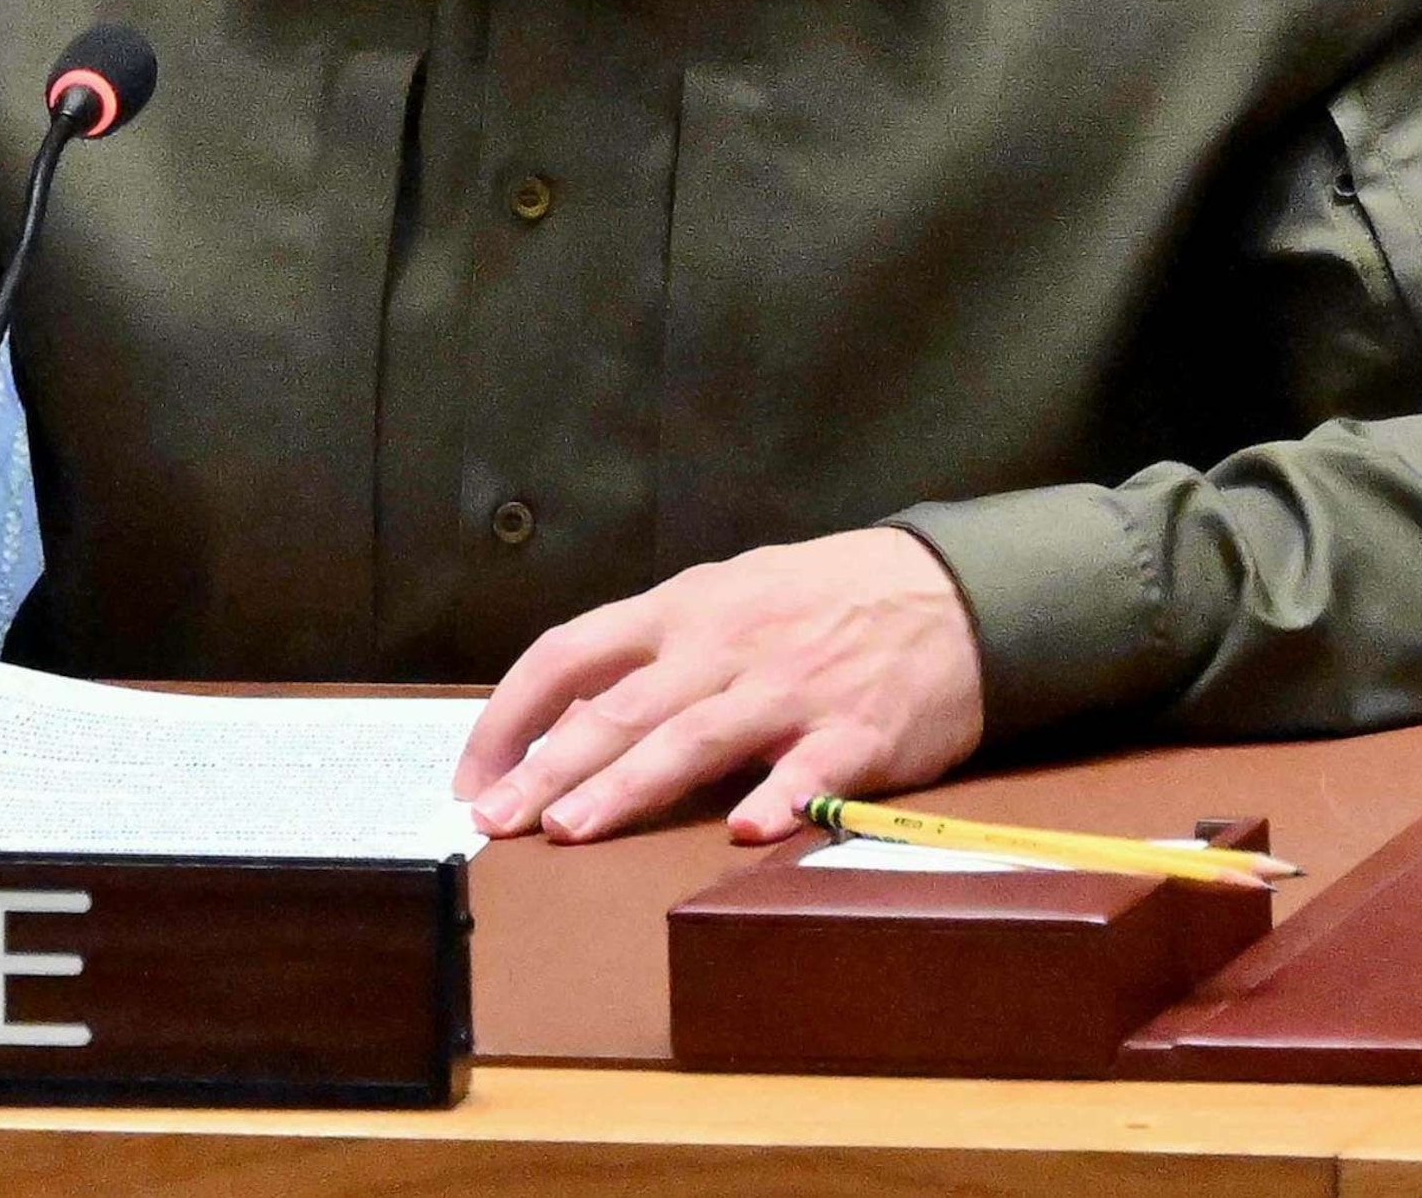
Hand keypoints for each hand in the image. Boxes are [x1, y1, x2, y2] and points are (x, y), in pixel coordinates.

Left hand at [454, 529, 986, 844]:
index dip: (511, 715)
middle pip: (619, 707)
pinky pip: (814, 769)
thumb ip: (653, 652)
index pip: (569, 654)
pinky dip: (780, 799)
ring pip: (694, 737)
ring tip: (575, 831)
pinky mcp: (860, 730)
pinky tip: (745, 832)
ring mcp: (791, 687)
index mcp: (680, 610)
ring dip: (630, 785)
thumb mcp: (725, 597)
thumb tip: (570, 713)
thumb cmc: (818, 600)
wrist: (948, 589)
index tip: (473, 774)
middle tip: (496, 822)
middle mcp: (723, 644)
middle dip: (550, 766)